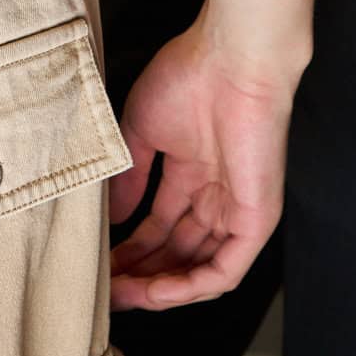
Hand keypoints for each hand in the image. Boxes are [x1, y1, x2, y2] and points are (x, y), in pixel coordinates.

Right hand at [108, 18, 290, 309]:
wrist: (230, 59)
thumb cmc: (188, 77)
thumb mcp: (142, 130)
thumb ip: (129, 177)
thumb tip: (114, 219)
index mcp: (192, 173)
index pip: (160, 226)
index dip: (129, 249)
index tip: (99, 264)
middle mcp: (216, 197)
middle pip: (177, 253)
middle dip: (140, 274)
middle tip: (104, 289)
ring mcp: (237, 211)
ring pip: (199, 269)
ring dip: (160, 288)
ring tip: (122, 295)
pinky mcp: (256, 220)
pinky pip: (225, 270)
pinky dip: (191, 287)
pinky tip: (157, 291)